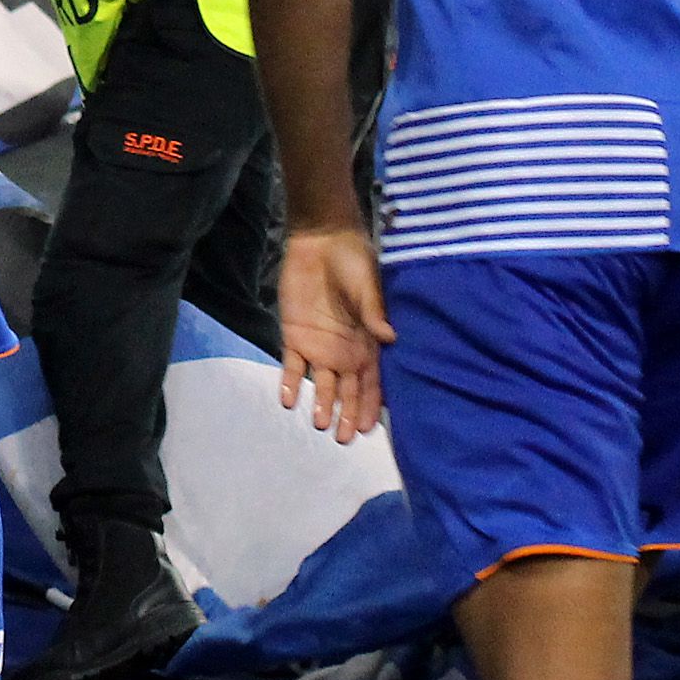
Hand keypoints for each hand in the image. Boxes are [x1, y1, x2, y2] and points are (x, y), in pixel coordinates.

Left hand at [275, 226, 392, 442]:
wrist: (321, 240)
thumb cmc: (354, 262)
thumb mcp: (369, 286)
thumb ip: (375, 312)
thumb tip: (391, 337)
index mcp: (369, 343)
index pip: (373, 381)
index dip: (371, 405)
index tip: (370, 428)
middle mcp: (346, 351)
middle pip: (349, 390)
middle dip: (348, 414)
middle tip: (345, 439)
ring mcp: (320, 345)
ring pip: (323, 384)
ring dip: (322, 405)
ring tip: (321, 426)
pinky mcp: (294, 335)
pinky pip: (292, 364)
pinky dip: (290, 382)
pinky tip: (288, 401)